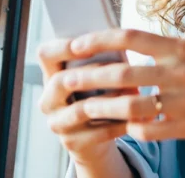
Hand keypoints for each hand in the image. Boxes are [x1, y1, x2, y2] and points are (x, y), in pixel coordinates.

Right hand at [36, 38, 138, 165]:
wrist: (98, 135)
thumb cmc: (103, 94)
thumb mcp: (100, 76)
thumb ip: (104, 60)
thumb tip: (124, 42)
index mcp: (51, 75)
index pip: (45, 54)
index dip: (62, 47)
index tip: (86, 43)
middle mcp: (48, 100)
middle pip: (59, 81)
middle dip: (93, 73)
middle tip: (122, 68)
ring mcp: (58, 123)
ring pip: (80, 109)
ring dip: (111, 99)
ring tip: (135, 92)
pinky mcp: (73, 143)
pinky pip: (98, 132)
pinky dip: (121, 123)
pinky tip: (139, 116)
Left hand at [65, 29, 184, 147]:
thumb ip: (166, 48)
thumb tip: (128, 43)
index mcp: (181, 49)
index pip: (132, 37)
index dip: (99, 39)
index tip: (77, 43)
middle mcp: (180, 72)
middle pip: (123, 73)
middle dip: (89, 76)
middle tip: (68, 79)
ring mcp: (183, 102)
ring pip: (130, 105)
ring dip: (103, 107)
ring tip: (86, 107)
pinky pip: (147, 129)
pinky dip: (130, 127)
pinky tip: (122, 125)